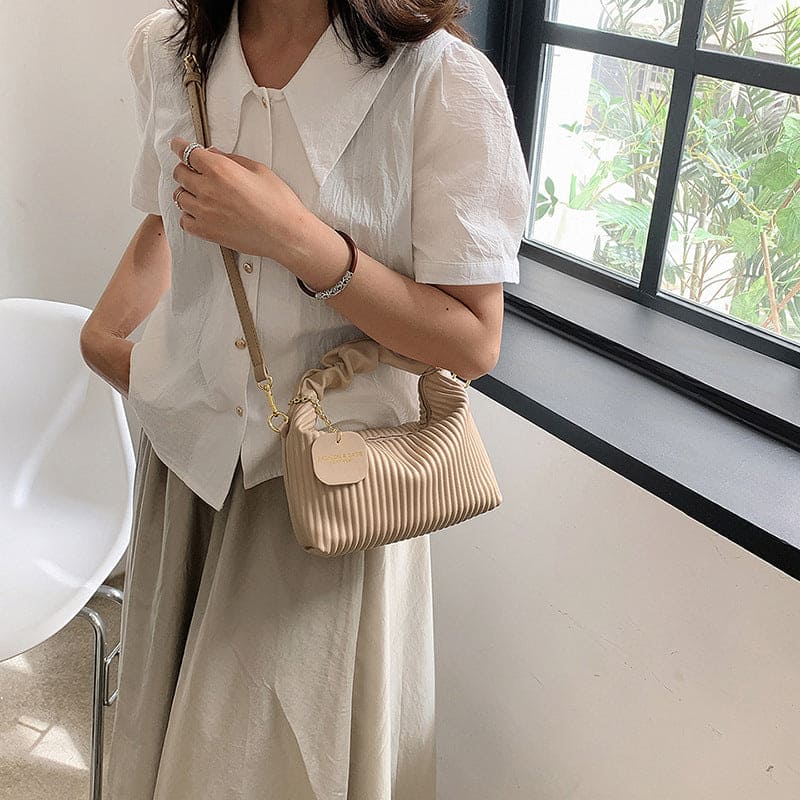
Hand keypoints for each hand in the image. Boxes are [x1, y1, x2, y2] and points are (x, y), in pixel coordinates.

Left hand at [168, 136, 309, 261]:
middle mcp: (207, 190)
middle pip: (180, 173)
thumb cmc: (278, 203)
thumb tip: (213, 154)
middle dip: (185, 168)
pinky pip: (184, 221)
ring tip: (200, 194)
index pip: (187, 152)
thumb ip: (231, 159)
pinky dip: (188, 215)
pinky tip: (200, 213)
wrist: (286, 234)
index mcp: (220, 170)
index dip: (180, 146)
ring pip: (179, 196)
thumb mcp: (258, 170)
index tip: (177, 145)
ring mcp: (205, 212)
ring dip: (186, 192)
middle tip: (195, 171)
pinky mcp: (207, 232)